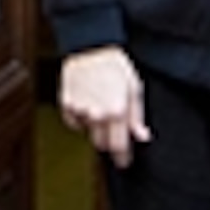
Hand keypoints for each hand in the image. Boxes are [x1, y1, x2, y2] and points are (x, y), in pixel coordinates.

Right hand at [59, 46, 147, 166]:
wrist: (91, 47)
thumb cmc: (116, 65)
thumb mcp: (135, 89)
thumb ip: (137, 117)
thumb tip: (142, 137)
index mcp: (117, 112)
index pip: (118, 147)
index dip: (122, 158)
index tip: (124, 162)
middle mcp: (97, 114)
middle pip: (101, 144)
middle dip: (108, 141)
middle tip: (114, 130)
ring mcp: (80, 110)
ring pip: (88, 132)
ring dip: (95, 127)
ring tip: (101, 108)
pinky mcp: (67, 103)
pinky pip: (74, 121)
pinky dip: (80, 119)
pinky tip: (87, 104)